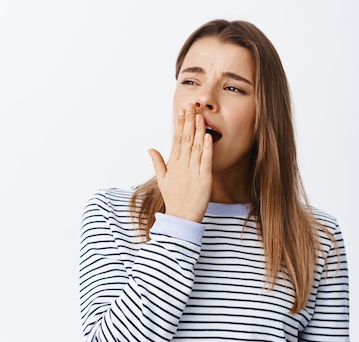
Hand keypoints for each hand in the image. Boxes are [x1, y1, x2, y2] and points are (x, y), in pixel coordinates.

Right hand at [148, 103, 212, 222]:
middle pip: (185, 139)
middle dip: (188, 121)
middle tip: (191, 105)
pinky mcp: (204, 179)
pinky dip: (206, 148)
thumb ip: (157, 163)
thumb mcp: (162, 180)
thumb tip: (150, 148)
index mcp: (173, 165)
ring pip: (195, 147)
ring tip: (200, 115)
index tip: (181, 111)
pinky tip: (207, 136)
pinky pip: (205, 161)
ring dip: (198, 130)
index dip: (179, 124)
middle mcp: (182, 166)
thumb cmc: (173, 199)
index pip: (176, 140)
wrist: (181, 218)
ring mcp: (193, 172)